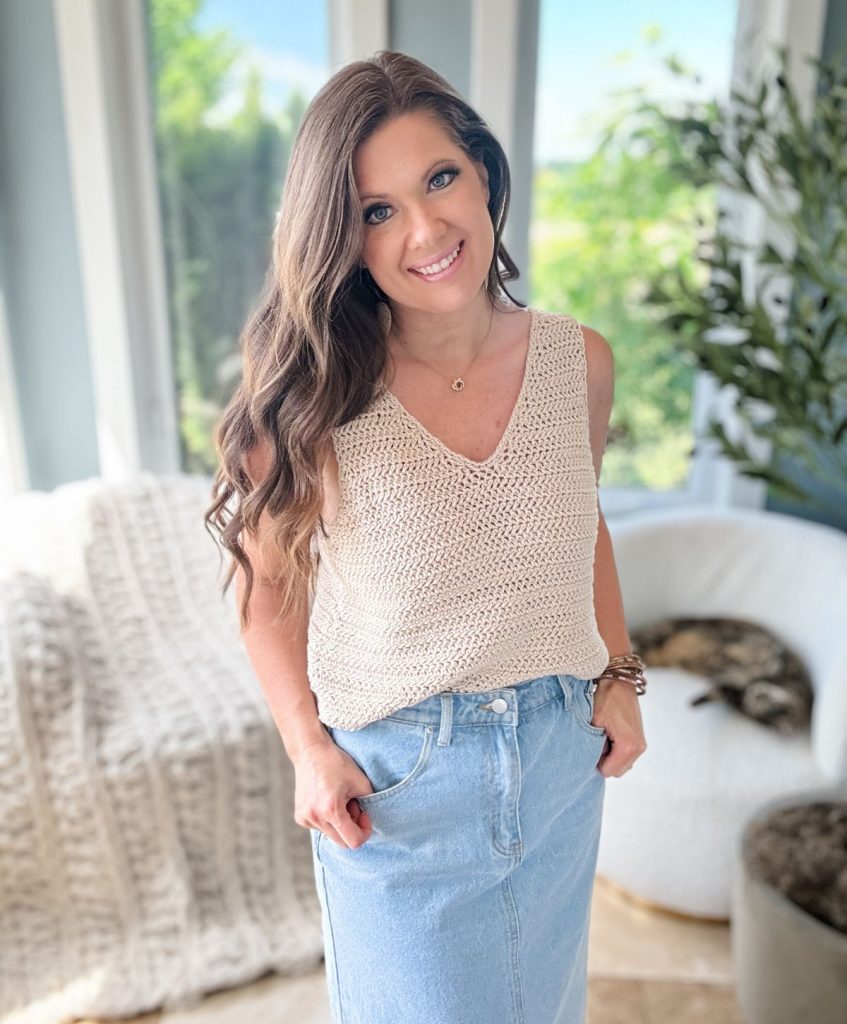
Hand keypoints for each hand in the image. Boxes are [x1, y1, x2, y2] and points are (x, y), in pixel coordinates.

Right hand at [292, 733, 375, 848]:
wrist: (310, 751)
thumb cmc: (337, 763)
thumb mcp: (362, 781)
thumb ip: (370, 803)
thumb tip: (368, 818)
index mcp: (331, 810)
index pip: (353, 841)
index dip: (364, 831)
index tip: (364, 815)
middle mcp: (315, 818)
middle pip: (341, 841)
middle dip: (352, 826)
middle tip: (353, 804)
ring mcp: (305, 819)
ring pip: (331, 834)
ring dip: (339, 822)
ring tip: (339, 799)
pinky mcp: (300, 817)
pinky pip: (320, 827)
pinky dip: (328, 819)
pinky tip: (327, 800)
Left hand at [591, 679, 646, 777]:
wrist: (620, 682)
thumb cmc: (606, 699)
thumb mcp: (594, 721)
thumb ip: (594, 745)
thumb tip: (591, 760)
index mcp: (628, 746)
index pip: (608, 771)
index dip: (596, 762)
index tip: (591, 746)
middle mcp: (638, 748)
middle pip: (617, 771)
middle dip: (604, 761)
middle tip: (596, 741)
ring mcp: (641, 744)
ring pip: (622, 764)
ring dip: (611, 756)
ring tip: (604, 737)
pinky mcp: (640, 740)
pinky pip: (626, 756)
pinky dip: (617, 751)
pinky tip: (610, 735)